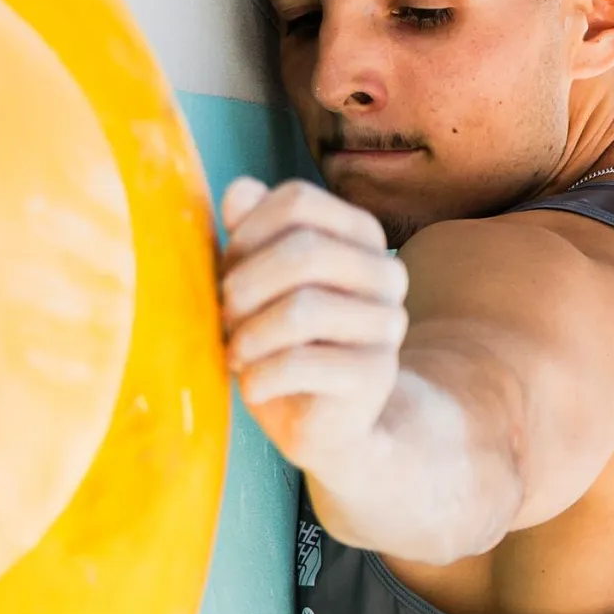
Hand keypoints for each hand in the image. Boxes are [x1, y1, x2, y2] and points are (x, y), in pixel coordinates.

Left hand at [219, 176, 409, 471]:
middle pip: (304, 251)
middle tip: (224, 316)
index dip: (248, 232)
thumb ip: (250, 232)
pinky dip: (259, 377)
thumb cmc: (283, 341)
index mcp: (361, 234)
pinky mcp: (375, 375)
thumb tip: (240, 191)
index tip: (227, 268)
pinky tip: (253, 386)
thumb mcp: (259, 282)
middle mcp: (386, 271)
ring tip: (236, 353)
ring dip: (249, 335)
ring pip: (303, 310)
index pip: (298, 201)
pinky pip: (301, 364)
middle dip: (245, 285)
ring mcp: (388, 324)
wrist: (326, 423)